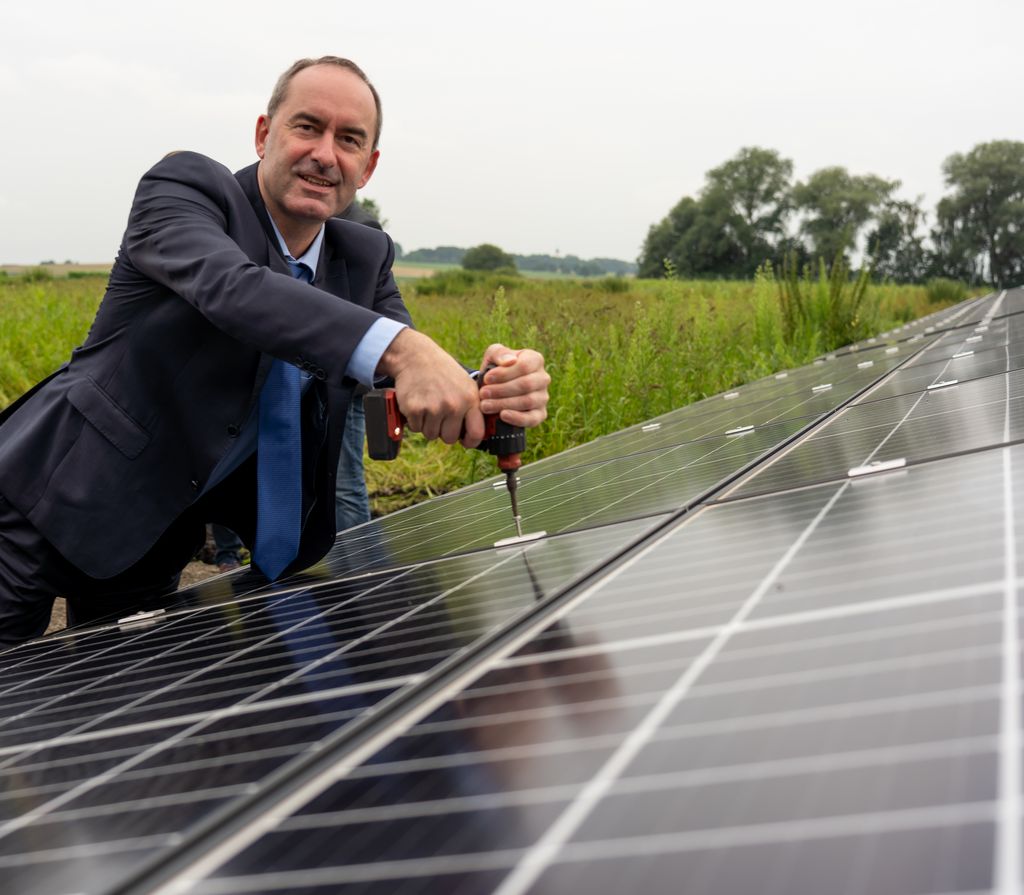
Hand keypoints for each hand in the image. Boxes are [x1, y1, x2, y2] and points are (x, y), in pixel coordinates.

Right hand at [377, 328, 484, 444]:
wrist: (416, 357)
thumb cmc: (443, 373)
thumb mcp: (466, 385)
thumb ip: (473, 408)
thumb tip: (477, 435)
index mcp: (470, 399)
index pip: (476, 433)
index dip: (470, 441)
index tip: (464, 441)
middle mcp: (453, 405)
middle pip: (450, 438)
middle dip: (444, 432)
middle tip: (440, 417)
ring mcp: (434, 408)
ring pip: (431, 435)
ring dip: (428, 426)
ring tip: (429, 407)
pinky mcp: (415, 409)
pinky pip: (416, 428)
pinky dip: (415, 421)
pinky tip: (418, 404)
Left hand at [476, 344, 549, 428]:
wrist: (493, 389)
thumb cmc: (495, 369)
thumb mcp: (492, 356)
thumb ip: (499, 353)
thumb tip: (510, 360)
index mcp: (535, 360)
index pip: (524, 366)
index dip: (504, 373)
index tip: (486, 378)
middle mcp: (543, 378)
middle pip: (526, 384)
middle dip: (501, 390)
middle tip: (483, 394)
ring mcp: (543, 397)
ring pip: (528, 401)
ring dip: (504, 404)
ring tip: (485, 405)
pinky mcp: (540, 414)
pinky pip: (533, 419)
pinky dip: (517, 418)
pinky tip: (502, 415)